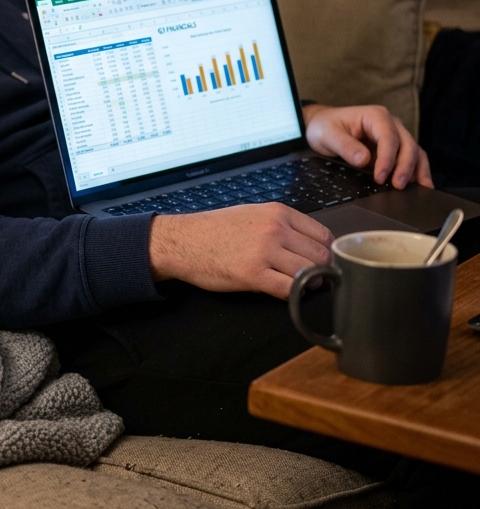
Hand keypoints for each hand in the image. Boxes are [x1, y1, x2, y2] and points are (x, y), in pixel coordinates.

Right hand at [148, 204, 332, 298]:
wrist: (183, 241)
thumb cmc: (214, 229)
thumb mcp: (252, 214)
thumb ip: (282, 226)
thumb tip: (310, 245)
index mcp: (277, 212)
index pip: (322, 235)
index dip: (326, 252)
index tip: (321, 262)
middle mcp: (275, 229)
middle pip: (321, 255)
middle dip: (322, 270)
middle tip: (314, 278)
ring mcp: (264, 251)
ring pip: (310, 273)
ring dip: (310, 284)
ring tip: (300, 286)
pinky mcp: (253, 274)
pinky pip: (289, 289)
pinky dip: (294, 295)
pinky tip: (287, 293)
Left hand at [303, 104, 432, 188]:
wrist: (322, 124)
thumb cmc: (325, 126)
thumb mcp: (328, 135)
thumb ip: (345, 146)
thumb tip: (363, 160)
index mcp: (374, 116)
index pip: (388, 137)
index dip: (387, 158)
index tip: (380, 176)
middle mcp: (390, 123)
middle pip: (407, 144)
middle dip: (405, 166)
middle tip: (398, 186)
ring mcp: (394, 135)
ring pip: (414, 151)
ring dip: (417, 170)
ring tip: (420, 188)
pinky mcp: (394, 148)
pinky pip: (411, 158)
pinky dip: (417, 171)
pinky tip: (421, 185)